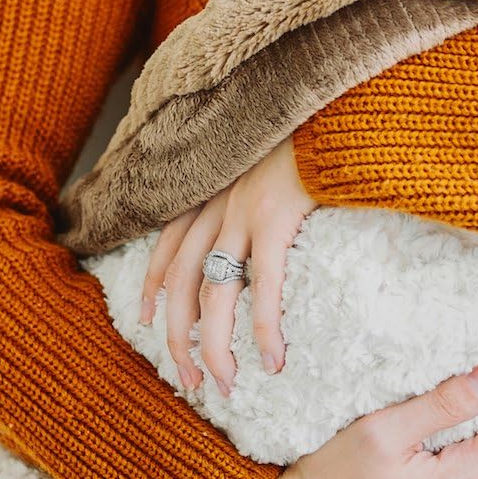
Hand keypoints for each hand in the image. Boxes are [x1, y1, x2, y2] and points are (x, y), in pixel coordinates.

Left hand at [139, 136, 317, 396]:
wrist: (333, 94)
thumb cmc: (309, 129)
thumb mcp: (264, 157)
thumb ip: (254, 187)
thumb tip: (267, 220)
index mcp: (209, 189)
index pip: (166, 246)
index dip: (151, 287)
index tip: (144, 320)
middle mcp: (215, 203)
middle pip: (181, 285)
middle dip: (178, 339)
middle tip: (190, 380)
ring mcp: (242, 211)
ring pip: (212, 294)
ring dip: (214, 348)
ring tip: (223, 385)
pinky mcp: (276, 216)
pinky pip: (263, 284)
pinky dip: (264, 328)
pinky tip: (272, 360)